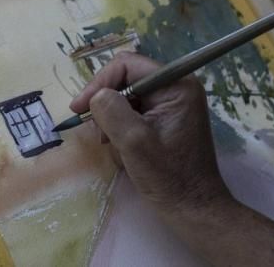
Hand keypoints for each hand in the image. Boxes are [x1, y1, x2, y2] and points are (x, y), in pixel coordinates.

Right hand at [69, 52, 231, 218]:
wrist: (193, 210)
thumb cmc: (168, 177)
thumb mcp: (134, 142)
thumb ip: (112, 111)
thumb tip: (96, 96)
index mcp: (177, 85)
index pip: (127, 65)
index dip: (100, 82)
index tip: (80, 107)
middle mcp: (177, 87)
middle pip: (126, 77)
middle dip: (105, 100)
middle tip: (91, 125)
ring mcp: (172, 103)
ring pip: (126, 94)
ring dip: (110, 114)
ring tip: (105, 139)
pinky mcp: (166, 118)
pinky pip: (134, 109)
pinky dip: (119, 123)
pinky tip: (116, 142)